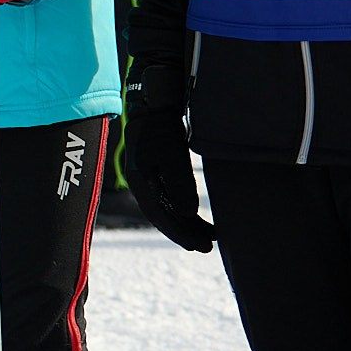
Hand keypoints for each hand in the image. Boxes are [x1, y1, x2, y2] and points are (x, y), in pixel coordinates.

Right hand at [120, 65, 213, 252]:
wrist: (154, 103)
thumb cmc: (161, 126)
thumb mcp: (172, 153)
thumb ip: (180, 183)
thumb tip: (188, 213)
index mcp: (140, 181)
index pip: (160, 216)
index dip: (180, 233)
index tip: (199, 246)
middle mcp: (143, 184)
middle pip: (164, 216)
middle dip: (186, 233)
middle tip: (208, 247)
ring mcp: (150, 178)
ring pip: (169, 209)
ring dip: (188, 223)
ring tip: (210, 235)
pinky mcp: (159, 172)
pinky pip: (171, 198)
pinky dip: (185, 210)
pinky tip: (198, 216)